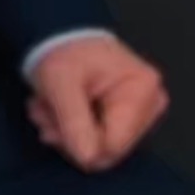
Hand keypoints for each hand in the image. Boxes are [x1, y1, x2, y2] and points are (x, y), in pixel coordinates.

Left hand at [28, 35, 168, 171]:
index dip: (78, 142)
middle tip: (43, 113)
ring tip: (46, 109)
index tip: (50, 124)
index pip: (113, 144)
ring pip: (100, 149)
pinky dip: (71, 131)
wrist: (60, 35)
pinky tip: (57, 112)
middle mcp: (150, 103)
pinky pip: (100, 142)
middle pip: (108, 150)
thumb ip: (73, 121)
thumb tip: (87, 158)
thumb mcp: (60, 82)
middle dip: (68, 136)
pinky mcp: (128, 119)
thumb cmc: (63, 50)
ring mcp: (142, 113)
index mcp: (141, 89)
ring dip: (65, 133)